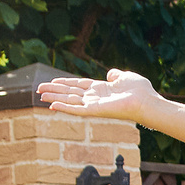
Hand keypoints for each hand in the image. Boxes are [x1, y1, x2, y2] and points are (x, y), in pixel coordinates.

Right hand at [36, 68, 160, 122]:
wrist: (147, 101)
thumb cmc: (140, 91)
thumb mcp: (125, 76)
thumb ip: (115, 75)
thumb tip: (110, 74)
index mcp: (101, 89)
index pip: (78, 85)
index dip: (65, 83)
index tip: (52, 81)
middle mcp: (95, 98)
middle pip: (70, 93)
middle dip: (54, 90)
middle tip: (38, 89)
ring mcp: (94, 105)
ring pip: (70, 101)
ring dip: (54, 98)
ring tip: (40, 95)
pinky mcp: (95, 111)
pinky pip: (76, 110)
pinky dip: (64, 108)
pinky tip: (52, 106)